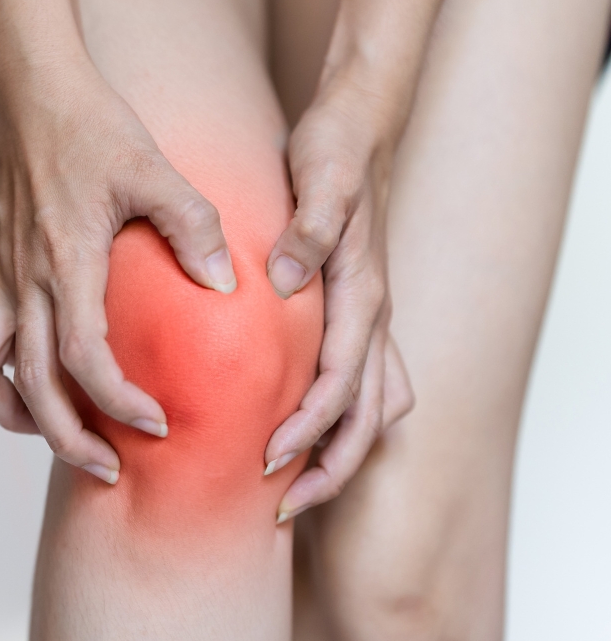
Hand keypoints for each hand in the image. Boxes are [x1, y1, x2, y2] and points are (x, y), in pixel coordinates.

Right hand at [0, 45, 236, 484]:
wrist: (31, 94)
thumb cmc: (92, 128)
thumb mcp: (154, 171)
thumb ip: (193, 229)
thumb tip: (225, 285)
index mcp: (67, 263)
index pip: (85, 360)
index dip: (119, 405)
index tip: (157, 426)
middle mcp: (23, 281)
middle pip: (34, 389)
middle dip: (74, 441)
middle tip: (113, 469)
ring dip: (20, 419)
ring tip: (60, 439)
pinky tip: (32, 386)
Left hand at [263, 92, 415, 521]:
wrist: (356, 129)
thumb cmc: (333, 154)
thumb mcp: (320, 179)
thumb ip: (308, 230)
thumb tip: (287, 284)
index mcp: (363, 295)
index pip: (340, 383)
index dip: (306, 428)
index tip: (266, 461)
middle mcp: (373, 317)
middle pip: (365, 416)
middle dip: (326, 469)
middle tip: (279, 511)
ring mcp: (370, 320)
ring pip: (370, 409)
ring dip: (337, 457)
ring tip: (293, 496)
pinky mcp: (356, 317)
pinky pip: (363, 386)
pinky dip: (342, 423)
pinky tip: (305, 440)